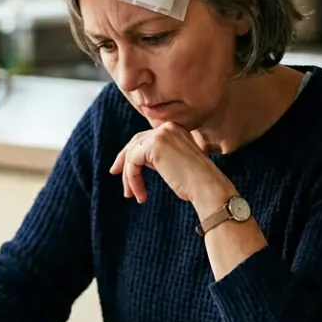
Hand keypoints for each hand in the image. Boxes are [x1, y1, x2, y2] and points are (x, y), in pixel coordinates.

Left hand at [109, 122, 233, 208]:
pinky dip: (132, 179)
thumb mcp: (175, 164)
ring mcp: (161, 134)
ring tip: (131, 194)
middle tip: (114, 172)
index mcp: (175, 128)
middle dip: (124, 159)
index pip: (146, 137)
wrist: (207, 187)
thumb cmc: (196, 183)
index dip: (132, 151)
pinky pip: (133, 162)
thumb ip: (158, 156)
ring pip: (132, 153)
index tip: (120, 167)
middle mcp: (168, 127)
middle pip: (136, 141)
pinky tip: (140, 194)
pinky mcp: (154, 146)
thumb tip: (136, 159)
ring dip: (129, 176)